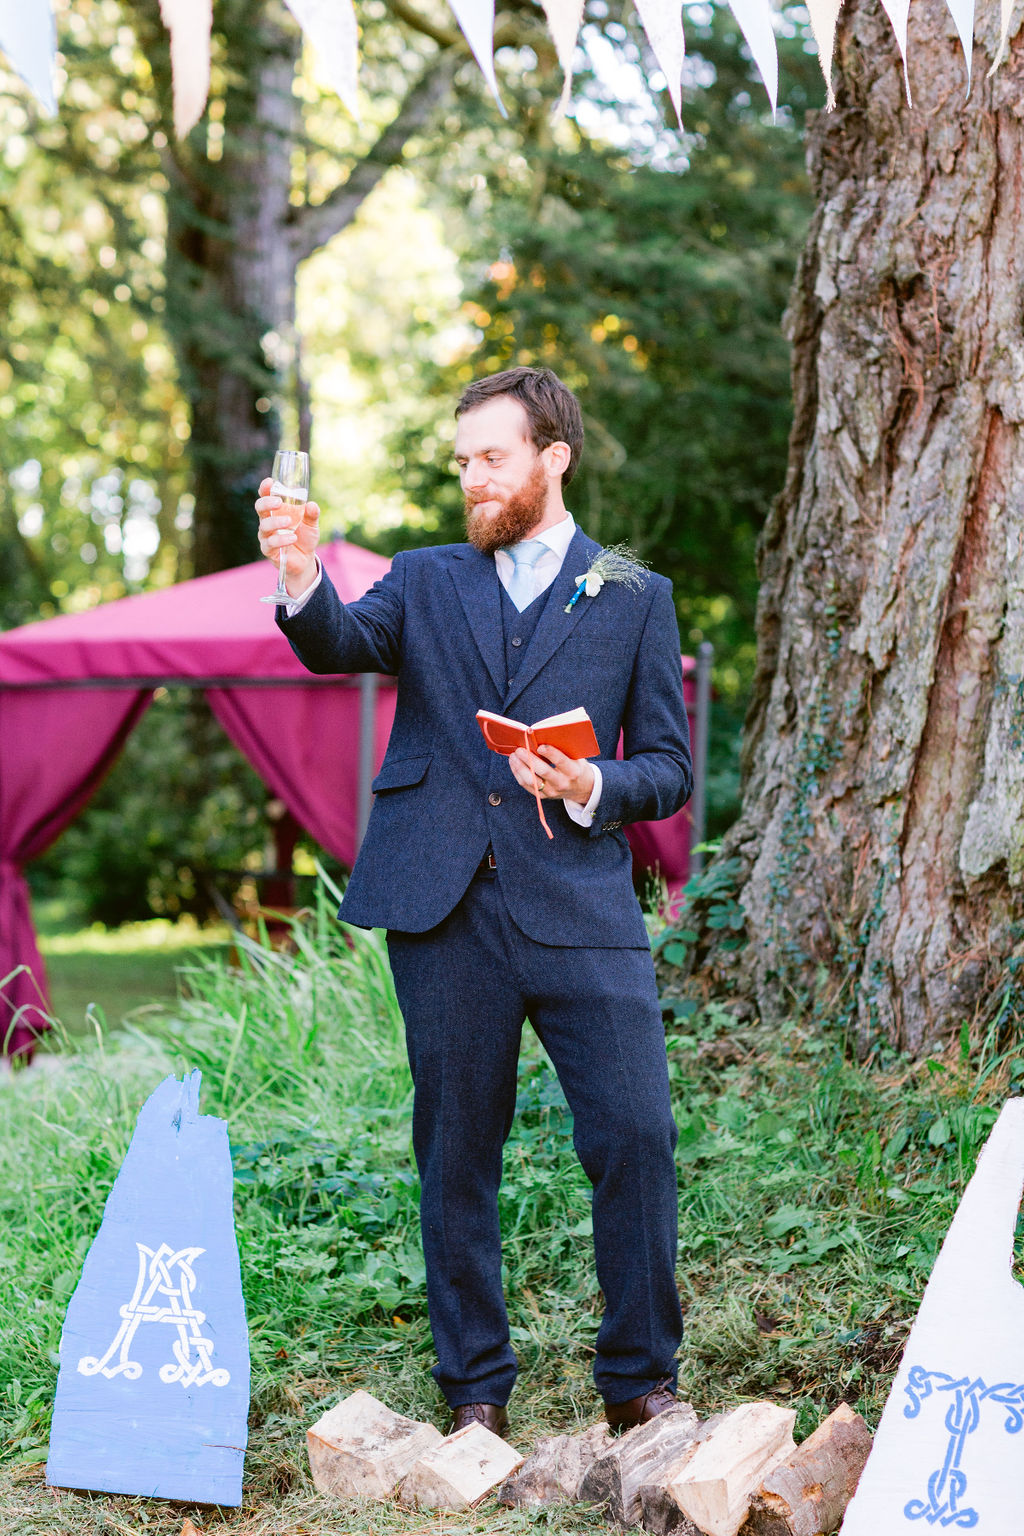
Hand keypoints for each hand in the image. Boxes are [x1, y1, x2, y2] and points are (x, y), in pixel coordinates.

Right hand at [256, 477, 320, 597]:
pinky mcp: (268, 550)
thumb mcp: (312, 524)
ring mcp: (267, 535)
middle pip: (259, 508)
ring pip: (264, 526)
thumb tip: (311, 505)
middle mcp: (268, 520)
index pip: (266, 496)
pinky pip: (270, 543)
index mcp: (277, 510)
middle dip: (267, 503)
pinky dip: (281, 540)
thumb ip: (312, 514)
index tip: (270, 482)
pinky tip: (292, 538)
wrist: (306, 560)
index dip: (265, 488)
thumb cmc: (305, 537)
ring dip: (276, 522)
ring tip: (290, 523)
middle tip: (279, 503)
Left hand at [509, 744, 594, 805]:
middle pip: (543, 771)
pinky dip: (518, 774)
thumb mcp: (576, 758)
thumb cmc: (576, 767)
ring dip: (520, 767)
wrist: (581, 788)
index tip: (539, 745)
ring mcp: (552, 791)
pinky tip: (514, 764)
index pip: (560, 761)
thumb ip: (563, 749)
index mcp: (573, 771)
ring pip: (531, 780)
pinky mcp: (543, 796)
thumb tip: (542, 736)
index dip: (549, 753)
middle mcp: (562, 783)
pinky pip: (526, 785)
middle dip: (529, 759)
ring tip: (513, 756)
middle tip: (519, 749)